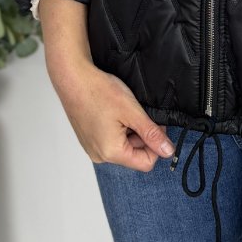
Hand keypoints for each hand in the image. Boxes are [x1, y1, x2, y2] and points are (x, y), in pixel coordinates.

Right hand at [48, 57, 174, 171]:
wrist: (73, 78)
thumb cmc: (98, 92)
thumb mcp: (132, 112)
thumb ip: (151, 134)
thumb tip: (168, 151)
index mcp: (111, 152)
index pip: (146, 163)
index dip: (156, 144)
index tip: (155, 124)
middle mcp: (100, 155)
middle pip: (134, 154)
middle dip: (142, 134)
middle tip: (139, 113)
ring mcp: (92, 147)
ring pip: (124, 145)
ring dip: (130, 130)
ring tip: (123, 110)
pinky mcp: (89, 138)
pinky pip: (112, 139)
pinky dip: (119, 127)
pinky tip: (114, 112)